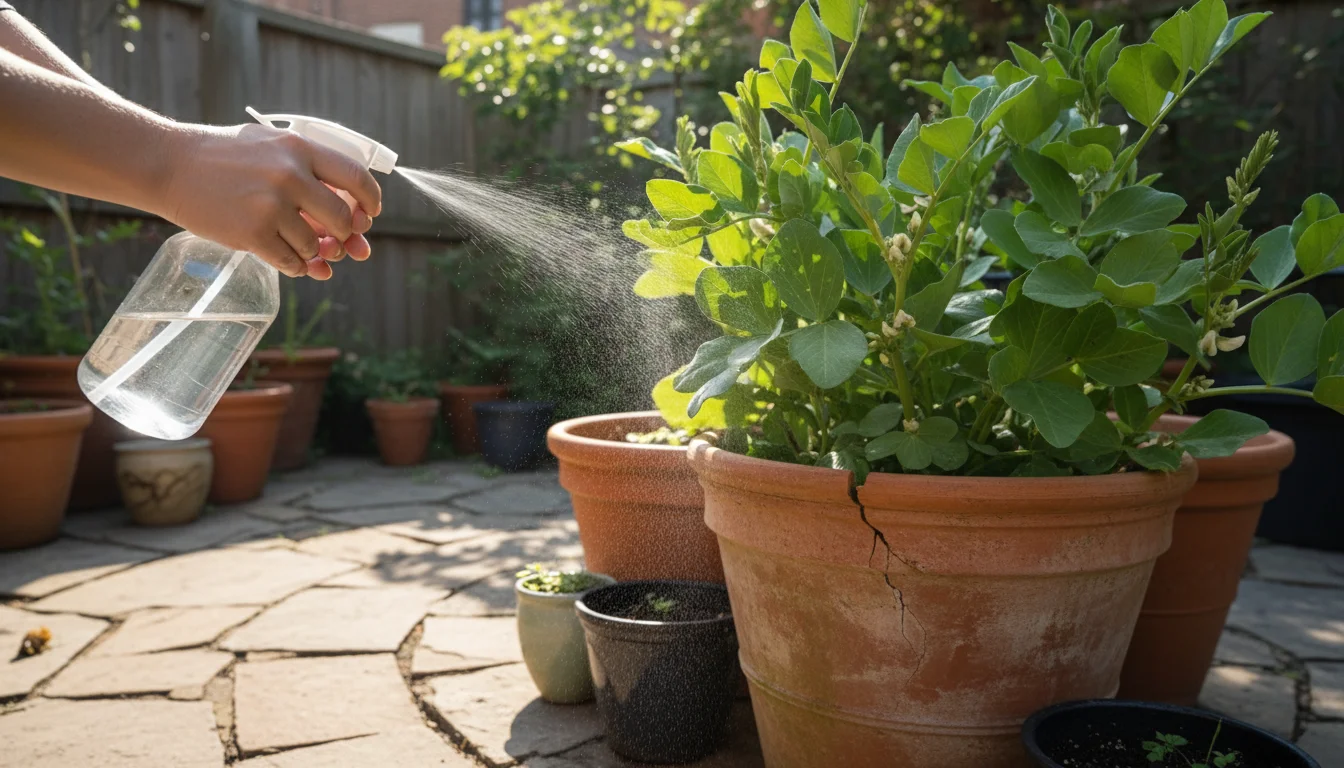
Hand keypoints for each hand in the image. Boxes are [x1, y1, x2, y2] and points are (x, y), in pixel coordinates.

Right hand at [159, 123, 381, 278]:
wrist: (170, 165)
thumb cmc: (224, 158)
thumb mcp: (270, 145)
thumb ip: (310, 172)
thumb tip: (355, 220)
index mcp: (299, 148)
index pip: (356, 177)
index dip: (370, 201)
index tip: (369, 216)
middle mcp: (290, 175)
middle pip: (343, 220)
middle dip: (342, 236)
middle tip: (331, 240)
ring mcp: (271, 206)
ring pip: (316, 246)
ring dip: (311, 252)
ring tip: (292, 242)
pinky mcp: (252, 233)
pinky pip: (292, 262)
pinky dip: (295, 266)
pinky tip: (284, 258)